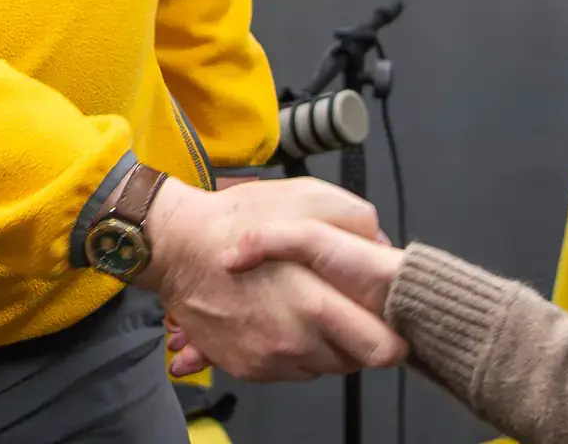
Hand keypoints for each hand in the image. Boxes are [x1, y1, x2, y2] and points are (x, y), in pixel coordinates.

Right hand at [138, 177, 406, 382]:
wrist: (176, 246)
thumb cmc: (238, 219)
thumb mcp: (307, 198)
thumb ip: (356, 223)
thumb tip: (381, 246)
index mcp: (314, 304)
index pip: (380, 349)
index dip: (392, 334)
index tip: (389, 320)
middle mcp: (293, 342)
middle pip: (354, 361)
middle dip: (356, 334)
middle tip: (342, 303)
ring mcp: (268, 360)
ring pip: (322, 367)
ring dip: (324, 342)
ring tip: (305, 303)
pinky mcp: (248, 368)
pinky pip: (289, 369)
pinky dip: (292, 348)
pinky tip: (280, 314)